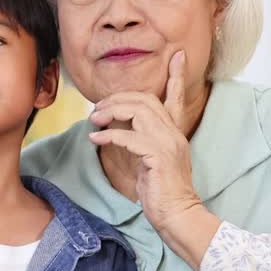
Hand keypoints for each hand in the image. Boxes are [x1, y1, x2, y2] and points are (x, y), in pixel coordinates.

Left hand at [88, 51, 218, 267]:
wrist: (177, 215)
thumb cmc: (161, 191)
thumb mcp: (149, 160)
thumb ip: (139, 141)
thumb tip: (117, 128)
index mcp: (175, 133)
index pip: (176, 97)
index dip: (176, 76)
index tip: (176, 55)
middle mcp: (174, 134)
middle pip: (146, 99)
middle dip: (118, 98)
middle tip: (97, 108)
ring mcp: (168, 144)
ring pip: (139, 111)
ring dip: (112, 112)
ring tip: (94, 119)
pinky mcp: (158, 157)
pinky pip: (129, 137)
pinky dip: (109, 134)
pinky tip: (95, 139)